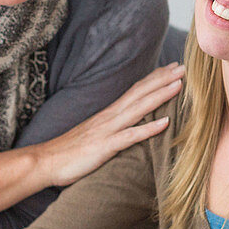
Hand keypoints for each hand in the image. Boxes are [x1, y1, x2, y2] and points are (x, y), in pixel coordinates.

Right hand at [40, 62, 182, 186]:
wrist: (44, 161)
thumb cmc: (69, 152)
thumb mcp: (95, 136)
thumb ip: (111, 129)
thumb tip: (126, 126)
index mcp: (108, 114)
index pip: (135, 90)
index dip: (155, 79)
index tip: (172, 69)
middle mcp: (110, 117)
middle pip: (141, 93)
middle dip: (163, 80)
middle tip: (185, 67)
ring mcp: (107, 130)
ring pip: (138, 109)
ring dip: (160, 95)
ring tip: (180, 85)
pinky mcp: (104, 147)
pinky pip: (130, 136)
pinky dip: (148, 129)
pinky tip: (166, 122)